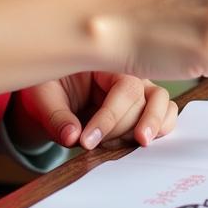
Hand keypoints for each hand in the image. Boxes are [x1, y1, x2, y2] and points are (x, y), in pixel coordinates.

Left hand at [13, 72, 178, 149]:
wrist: (51, 93)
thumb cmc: (49, 86)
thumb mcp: (43, 95)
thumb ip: (56, 117)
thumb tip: (72, 137)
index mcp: (107, 61)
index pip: (124, 89)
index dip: (109, 118)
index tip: (86, 141)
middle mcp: (129, 72)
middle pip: (144, 100)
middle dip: (123, 128)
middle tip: (99, 146)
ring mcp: (140, 88)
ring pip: (163, 103)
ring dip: (154, 125)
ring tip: (138, 144)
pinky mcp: (143, 107)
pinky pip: (164, 114)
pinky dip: (161, 128)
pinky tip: (141, 143)